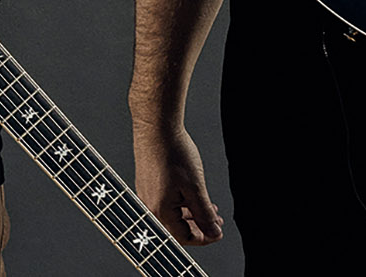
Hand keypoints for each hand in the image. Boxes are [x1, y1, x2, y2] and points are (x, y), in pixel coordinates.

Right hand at [133, 126, 223, 244]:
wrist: (156, 128)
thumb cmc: (173, 153)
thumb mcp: (196, 187)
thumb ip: (204, 213)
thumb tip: (213, 232)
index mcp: (160, 211)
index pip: (184, 237)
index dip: (205, 238)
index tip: (218, 232)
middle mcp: (150, 206)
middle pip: (177, 228)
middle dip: (200, 227)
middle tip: (216, 222)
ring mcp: (147, 195)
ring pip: (172, 215)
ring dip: (192, 214)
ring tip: (208, 208)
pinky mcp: (147, 184)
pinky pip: (166, 202)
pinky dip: (182, 203)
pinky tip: (192, 195)